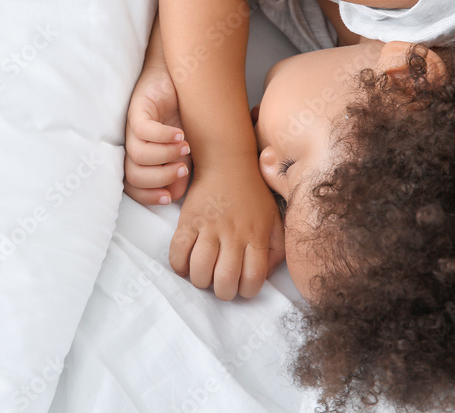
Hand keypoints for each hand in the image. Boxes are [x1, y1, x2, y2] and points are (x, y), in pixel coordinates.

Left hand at [123, 63, 192, 204]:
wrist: (181, 80)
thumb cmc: (183, 116)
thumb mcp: (185, 151)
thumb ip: (180, 173)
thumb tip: (174, 195)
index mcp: (141, 159)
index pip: (132, 186)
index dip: (148, 196)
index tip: (169, 197)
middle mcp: (133, 144)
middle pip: (133, 175)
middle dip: (160, 178)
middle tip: (182, 169)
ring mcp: (132, 127)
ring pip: (138, 155)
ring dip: (165, 156)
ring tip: (185, 148)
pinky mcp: (137, 109)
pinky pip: (142, 130)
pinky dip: (163, 136)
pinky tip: (180, 134)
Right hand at [168, 159, 285, 299]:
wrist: (227, 162)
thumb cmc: (253, 194)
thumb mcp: (274, 219)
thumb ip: (277, 249)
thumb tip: (265, 274)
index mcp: (256, 235)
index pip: (253, 278)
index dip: (246, 291)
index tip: (241, 286)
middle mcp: (233, 233)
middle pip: (225, 279)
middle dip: (222, 292)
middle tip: (221, 285)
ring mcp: (209, 226)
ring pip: (200, 269)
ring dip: (200, 280)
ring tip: (203, 276)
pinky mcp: (188, 219)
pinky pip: (178, 250)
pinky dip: (178, 265)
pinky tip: (184, 265)